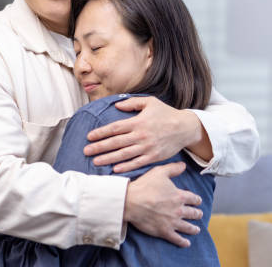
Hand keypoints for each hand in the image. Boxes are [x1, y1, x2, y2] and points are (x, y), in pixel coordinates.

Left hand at [84, 96, 204, 172]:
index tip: (90, 137)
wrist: (185, 128)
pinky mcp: (154, 157)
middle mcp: (141, 135)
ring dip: (108, 158)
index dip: (101, 132)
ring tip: (96, 161)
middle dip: (99, 147)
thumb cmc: (166, 113)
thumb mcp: (150, 102)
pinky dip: (126, 167)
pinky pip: (137, 163)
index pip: (115, 128)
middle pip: (116, 143)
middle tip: (86, 151)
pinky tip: (115, 169)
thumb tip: (117, 105)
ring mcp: (147, 147)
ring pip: (124, 154)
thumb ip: (132, 103)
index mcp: (138, 122)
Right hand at [123, 162, 202, 246]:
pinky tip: (186, 243)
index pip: (193, 198)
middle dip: (197, 214)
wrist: (131, 202)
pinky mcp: (164, 231)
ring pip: (188, 227)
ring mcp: (172, 222)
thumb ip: (173, 168)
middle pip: (193, 213)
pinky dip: (183, 242)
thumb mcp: (160, 172)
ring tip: (196, 229)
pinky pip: (177, 239)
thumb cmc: (145, 185)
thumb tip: (183, 165)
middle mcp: (178, 210)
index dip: (197, 200)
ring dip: (194, 228)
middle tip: (199, 214)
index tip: (198, 201)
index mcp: (179, 196)